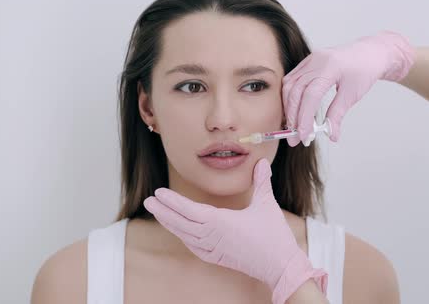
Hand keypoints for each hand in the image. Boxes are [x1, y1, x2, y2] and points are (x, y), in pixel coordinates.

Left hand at [143, 158, 327, 303]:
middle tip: (148, 201)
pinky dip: (184, 238)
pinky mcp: (218, 258)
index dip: (172, 201)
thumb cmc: (274, 236)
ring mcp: (213, 249)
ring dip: (170, 224)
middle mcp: (212, 237)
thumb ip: (262, 181)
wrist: (280, 266)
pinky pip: (194, 247)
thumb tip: (260, 162)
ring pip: (185, 236)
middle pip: (180, 223)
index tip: (158, 193)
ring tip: (159, 213)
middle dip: (163, 211)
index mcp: (220, 222)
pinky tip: (179, 233)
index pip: (188, 210)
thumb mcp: (266, 204)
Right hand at [282, 31, 414, 145]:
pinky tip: (293, 112)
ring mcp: (310, 60)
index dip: (305, 117)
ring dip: (289, 108)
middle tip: (294, 138)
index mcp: (330, 67)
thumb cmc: (365, 71)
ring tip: (293, 127)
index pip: (311, 95)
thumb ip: (337, 114)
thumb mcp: (353, 95)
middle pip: (295, 91)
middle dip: (293, 117)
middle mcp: (316, 61)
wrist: (370, 54)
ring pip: (289, 86)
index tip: (303, 136)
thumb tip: (330, 135)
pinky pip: (291, 81)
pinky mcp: (307, 63)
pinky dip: (290, 98)